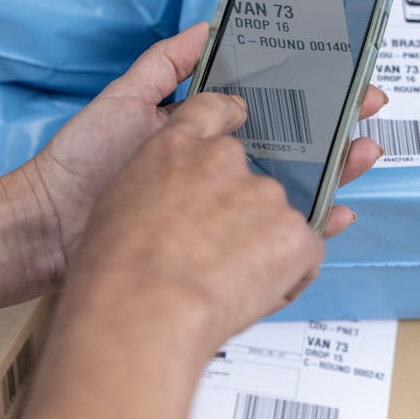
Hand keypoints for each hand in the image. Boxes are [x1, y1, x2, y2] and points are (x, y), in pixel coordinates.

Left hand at [3, 23, 387, 291]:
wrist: (50, 229)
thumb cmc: (83, 162)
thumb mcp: (125, 99)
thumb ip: (166, 64)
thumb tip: (207, 27)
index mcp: (199, 128)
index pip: (264, 104)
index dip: (302, 89)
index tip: (337, 71)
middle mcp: (217, 165)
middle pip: (290, 142)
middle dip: (333, 123)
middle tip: (368, 105)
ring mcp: (220, 205)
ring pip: (292, 184)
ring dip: (333, 167)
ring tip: (364, 150)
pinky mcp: (219, 243)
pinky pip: (275, 232)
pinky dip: (311, 222)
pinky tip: (335, 209)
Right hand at [65, 92, 323, 342]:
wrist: (142, 308)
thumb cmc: (116, 267)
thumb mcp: (118, 202)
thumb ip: (158, 186)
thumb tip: (177, 201)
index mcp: (177, 146)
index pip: (212, 110)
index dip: (229, 117)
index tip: (239, 121)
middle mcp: (226, 160)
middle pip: (249, 176)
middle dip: (242, 211)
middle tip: (215, 251)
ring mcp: (265, 195)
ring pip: (276, 218)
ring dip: (262, 244)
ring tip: (226, 280)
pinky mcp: (294, 233)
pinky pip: (303, 252)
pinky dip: (289, 273)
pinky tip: (252, 292)